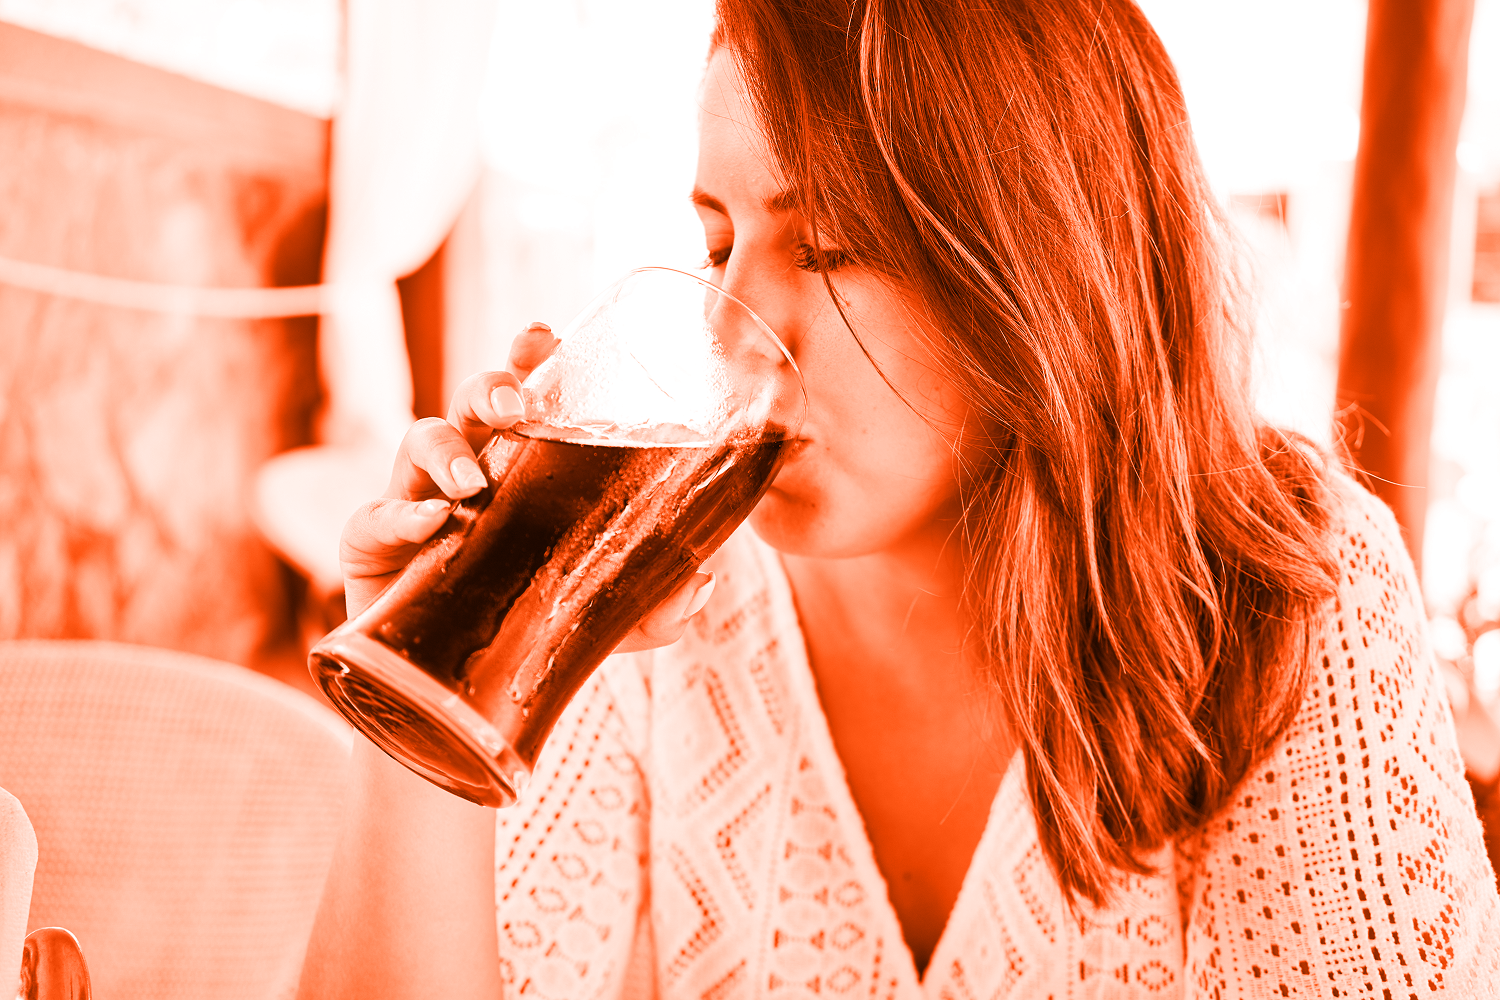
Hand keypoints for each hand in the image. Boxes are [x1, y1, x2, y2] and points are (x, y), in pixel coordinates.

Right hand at [338, 322, 716, 650]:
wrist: (447, 692)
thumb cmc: (518, 628)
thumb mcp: (597, 621)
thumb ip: (650, 604)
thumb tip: (699, 579)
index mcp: (521, 470)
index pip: (526, 399)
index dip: (531, 362)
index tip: (544, 339)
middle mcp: (470, 471)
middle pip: (472, 402)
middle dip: (490, 387)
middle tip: (512, 404)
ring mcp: (417, 501)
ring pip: (421, 439)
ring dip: (447, 449)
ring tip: (474, 482)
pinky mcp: (372, 545)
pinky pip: (375, 516)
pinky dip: (401, 514)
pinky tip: (431, 523)